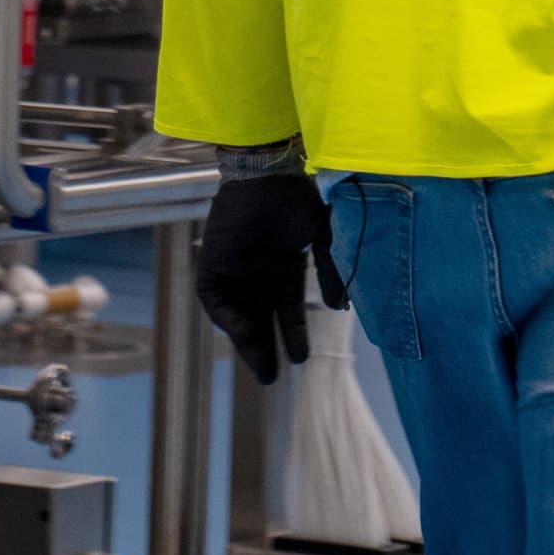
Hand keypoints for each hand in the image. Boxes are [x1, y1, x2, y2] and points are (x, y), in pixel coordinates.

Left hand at [197, 171, 349, 384]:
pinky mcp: (212, 266)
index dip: (293, 333)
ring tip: (263, 369)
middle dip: (267, 348)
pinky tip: (247, 334)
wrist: (266, 175)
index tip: (301, 359)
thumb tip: (341, 306)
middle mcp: (259, 271)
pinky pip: (217, 304)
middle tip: (272, 379)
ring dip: (248, 343)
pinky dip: (230, 321)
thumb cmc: (295, 199)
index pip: (287, 309)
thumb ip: (332, 270)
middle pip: (262, 319)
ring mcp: (234, 270)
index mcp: (283, 264)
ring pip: (240, 317)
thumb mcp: (324, 237)